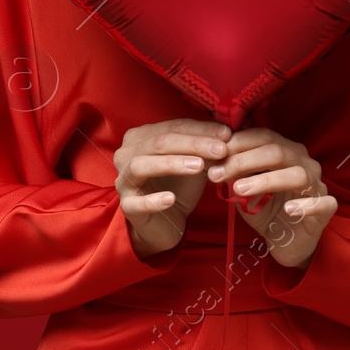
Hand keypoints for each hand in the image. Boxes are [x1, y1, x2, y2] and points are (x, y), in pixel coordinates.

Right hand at [114, 118, 231, 258]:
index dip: (200, 130)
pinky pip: (136, 202)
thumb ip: (205, 148)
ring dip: (171, 164)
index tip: (227, 134)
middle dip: (192, 144)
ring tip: (199, 166)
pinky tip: (171, 199)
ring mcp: (123, 180)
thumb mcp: (194, 163)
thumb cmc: (177, 186)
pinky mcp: (126, 206)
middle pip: (158, 143)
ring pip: (142, 166)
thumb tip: (226, 134)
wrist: (165, 222)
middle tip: (221, 149)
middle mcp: (126, 154)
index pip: (172, 127)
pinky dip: (153, 200)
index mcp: (141, 137)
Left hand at [208, 127, 336, 268]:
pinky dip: (306, 205)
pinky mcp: (326, 210)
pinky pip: (322, 204)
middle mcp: (304, 163)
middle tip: (216, 174)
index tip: (212, 155)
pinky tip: (289, 209)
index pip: (264, 136)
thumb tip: (211, 157)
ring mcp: (318, 186)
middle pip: (277, 152)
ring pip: (297, 174)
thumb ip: (233, 173)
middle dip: (243, 161)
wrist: (286, 242)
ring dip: (266, 180)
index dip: (238, 143)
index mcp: (286, 151)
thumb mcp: (244, 189)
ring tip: (239, 189)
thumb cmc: (266, 209)